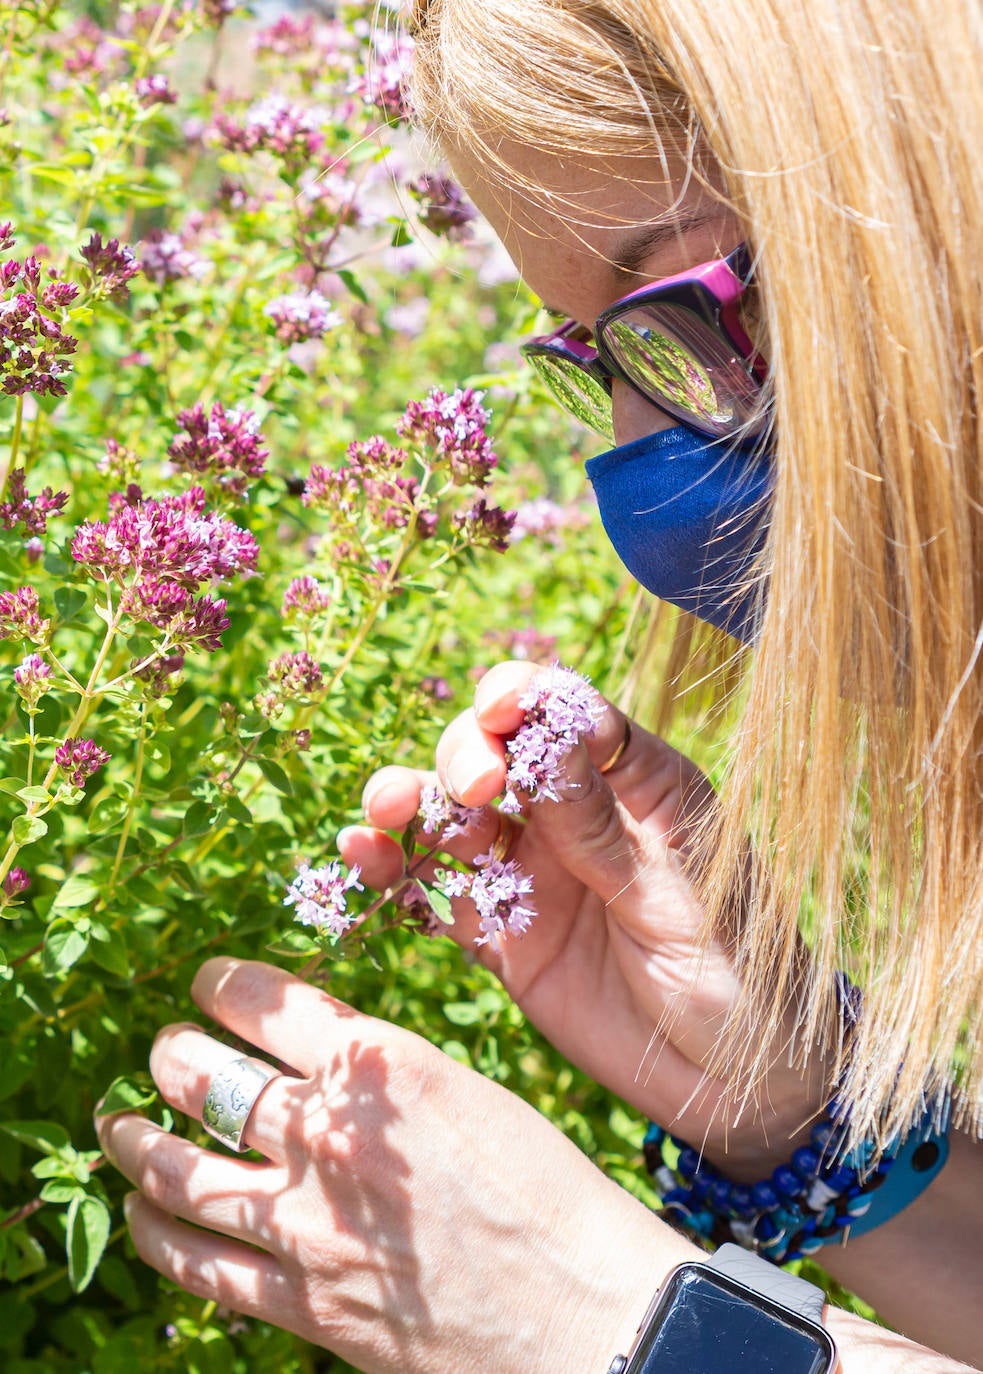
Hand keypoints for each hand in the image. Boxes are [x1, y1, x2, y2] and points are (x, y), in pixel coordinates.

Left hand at [95, 957, 692, 1372]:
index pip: (267, 1004)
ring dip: (136, 1142)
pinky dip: (160, 1237)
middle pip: (209, 1080)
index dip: (223, 986)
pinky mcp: (306, 1305)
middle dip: (172, 1056)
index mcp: (381, 1064)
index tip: (208, 982)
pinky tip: (141, 1217)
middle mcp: (330, 1135)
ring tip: (114, 1124)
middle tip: (163, 1050)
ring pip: (182, 1171)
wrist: (589, 1312)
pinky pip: (203, 1269)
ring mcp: (308, 1225)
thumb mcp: (471, 1094)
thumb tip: (321, 1073)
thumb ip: (386, 1080)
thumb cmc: (551, 1191)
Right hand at [342, 661, 826, 1174]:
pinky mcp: (505, 937)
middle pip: (497, 756)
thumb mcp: (676, 893)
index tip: (501, 709)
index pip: (570, 714)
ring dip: (411, 805)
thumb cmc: (739, 970)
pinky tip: (363, 861)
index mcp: (638, 784)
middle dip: (467, 757)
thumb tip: (545, 733)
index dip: (527, 697)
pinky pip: (439, 897)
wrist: (739, 1082)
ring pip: (454, 820)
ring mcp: (535, 875)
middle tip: (473, 790)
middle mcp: (576, 816)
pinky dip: (397, 877)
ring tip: (382, 813)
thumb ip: (600, 825)